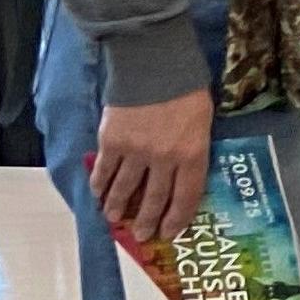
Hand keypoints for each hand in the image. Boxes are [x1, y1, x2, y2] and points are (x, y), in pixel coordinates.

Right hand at [93, 88, 217, 251]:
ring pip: (125, 189)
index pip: (186, 197)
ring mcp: (135, 152)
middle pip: (155, 199)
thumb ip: (192, 149)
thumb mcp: (202, 122)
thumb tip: (181, 175)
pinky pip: (104, 171)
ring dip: (118, 208)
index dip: (177, 218)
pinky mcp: (111, 142)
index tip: (169, 233)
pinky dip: (99, 186)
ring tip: (114, 220)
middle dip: (148, 221)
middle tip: (141, 235)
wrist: (154, 64)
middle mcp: (164, 159)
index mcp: (192, 154)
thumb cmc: (185, 91)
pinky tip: (97, 194)